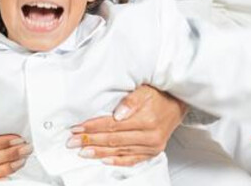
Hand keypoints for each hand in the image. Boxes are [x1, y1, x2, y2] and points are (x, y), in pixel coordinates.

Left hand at [66, 84, 185, 166]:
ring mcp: (152, 146)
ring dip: (99, 152)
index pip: (113, 125)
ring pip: (120, 151)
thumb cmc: (159, 94)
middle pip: (114, 139)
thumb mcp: (144, 90)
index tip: (78, 128)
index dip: (93, 127)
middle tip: (73, 141)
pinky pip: (132, 159)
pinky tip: (104, 160)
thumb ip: (131, 101)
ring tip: (83, 152)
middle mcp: (150, 135)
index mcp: (146, 119)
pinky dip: (117, 161)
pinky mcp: (153, 151)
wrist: (177, 102)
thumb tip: (117, 114)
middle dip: (91, 141)